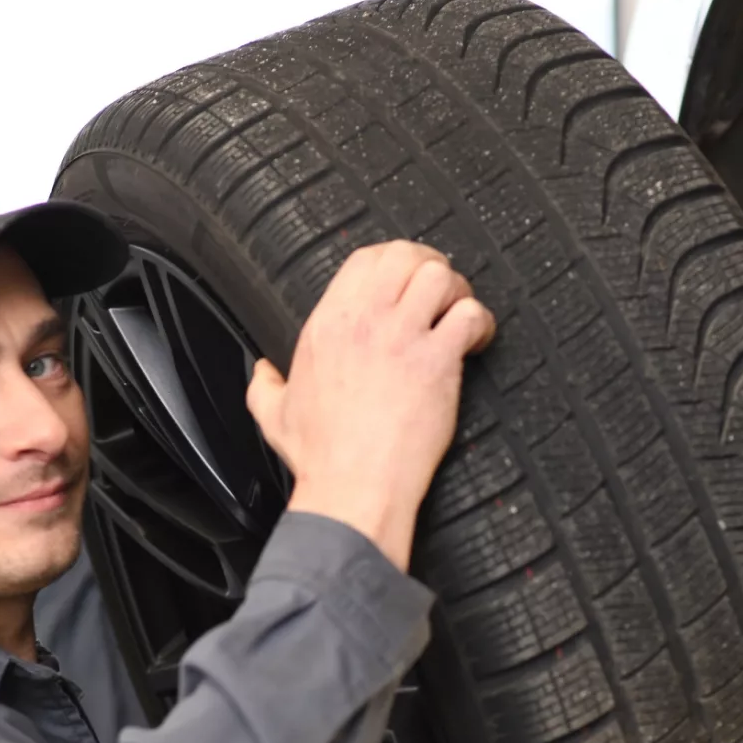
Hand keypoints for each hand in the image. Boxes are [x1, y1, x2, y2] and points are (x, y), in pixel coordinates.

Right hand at [247, 240, 493, 569]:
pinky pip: (468, 314)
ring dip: (458, 291)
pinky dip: (480, 323)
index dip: (396, 260)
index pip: (367, 258)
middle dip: (431, 266)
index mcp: (327, 324)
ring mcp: (401, 337)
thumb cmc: (321, 457)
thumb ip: (265, 385)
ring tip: (459, 317)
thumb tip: (261, 373)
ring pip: (440, 275)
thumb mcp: (275, 415)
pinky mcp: (435, 362)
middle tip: (442, 295)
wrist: (352, 488)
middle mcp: (364, 321)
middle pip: (407, 254)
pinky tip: (477, 343)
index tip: (408, 281)